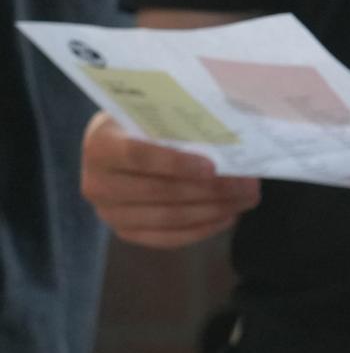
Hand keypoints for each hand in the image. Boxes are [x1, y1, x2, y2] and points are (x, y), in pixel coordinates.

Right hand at [78, 112, 258, 246]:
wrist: (117, 144)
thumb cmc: (144, 124)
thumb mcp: (153, 114)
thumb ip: (180, 123)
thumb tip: (229, 134)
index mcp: (101, 145)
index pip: (138, 155)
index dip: (176, 163)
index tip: (213, 167)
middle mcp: (97, 183)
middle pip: (159, 192)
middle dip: (211, 190)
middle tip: (249, 185)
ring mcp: (109, 212)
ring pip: (168, 218)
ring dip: (214, 210)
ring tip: (246, 199)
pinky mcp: (126, 232)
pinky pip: (168, 237)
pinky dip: (202, 228)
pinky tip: (228, 215)